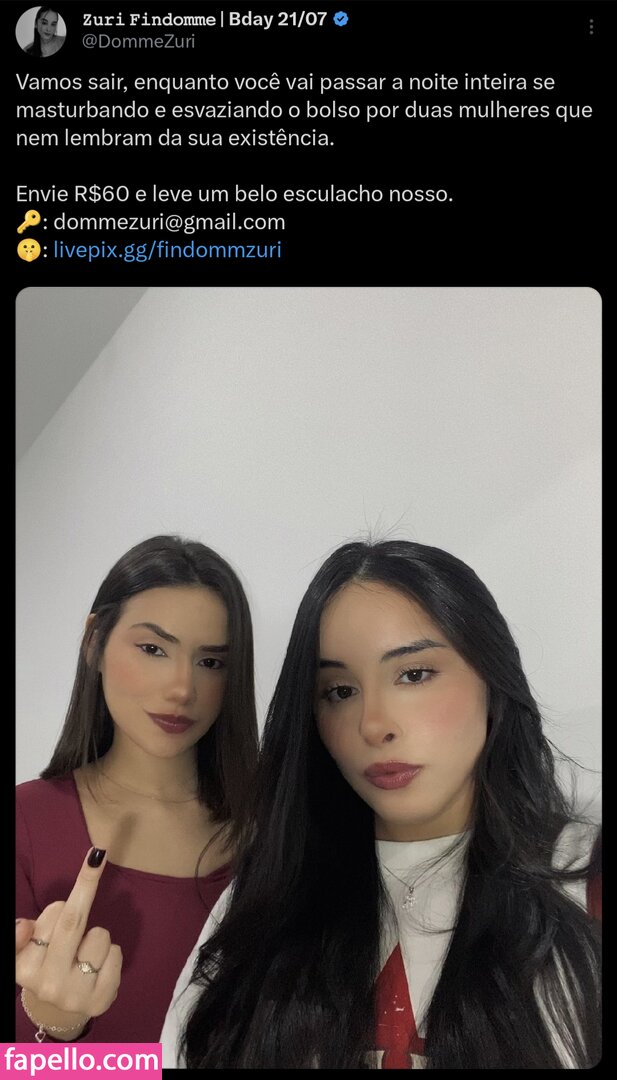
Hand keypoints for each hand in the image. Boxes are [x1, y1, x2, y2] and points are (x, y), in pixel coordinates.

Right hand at [16, 848, 121, 1028]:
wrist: (60, 1010)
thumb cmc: (45, 965)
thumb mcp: (25, 951)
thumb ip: (18, 937)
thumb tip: (24, 927)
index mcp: (24, 968)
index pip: (53, 916)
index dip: (76, 887)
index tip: (96, 856)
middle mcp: (46, 984)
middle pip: (73, 922)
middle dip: (86, 888)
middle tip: (96, 860)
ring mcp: (74, 994)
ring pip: (99, 936)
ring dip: (96, 935)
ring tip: (83, 951)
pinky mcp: (100, 1001)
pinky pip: (115, 954)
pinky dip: (111, 953)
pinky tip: (97, 966)